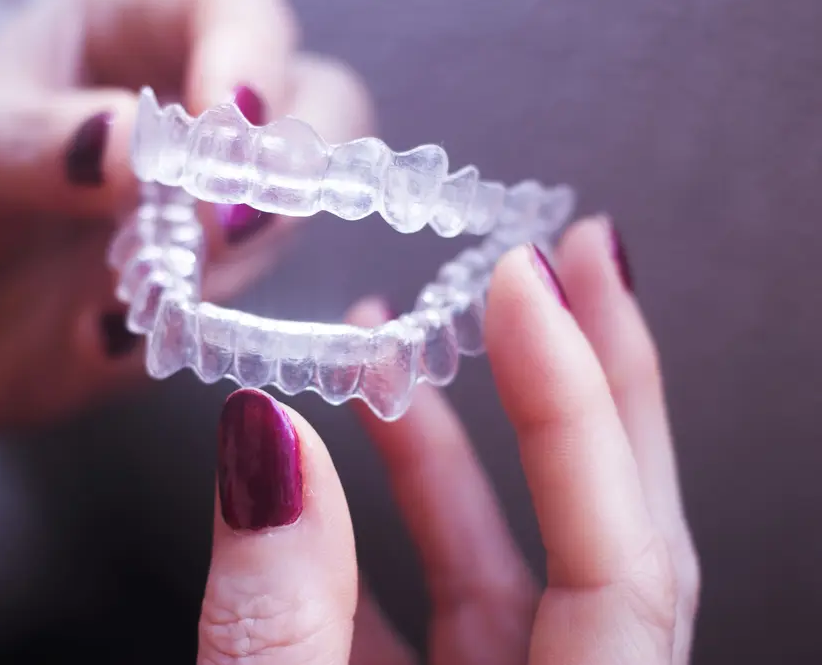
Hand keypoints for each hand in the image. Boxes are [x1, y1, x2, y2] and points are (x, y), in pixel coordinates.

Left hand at [0, 0, 370, 441]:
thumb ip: (43, 144)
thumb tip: (146, 148)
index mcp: (122, 37)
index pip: (236, 17)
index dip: (255, 63)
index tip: (230, 134)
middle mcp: (182, 118)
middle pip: (314, 108)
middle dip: (290, 166)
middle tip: (223, 226)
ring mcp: (194, 209)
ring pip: (288, 212)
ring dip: (237, 255)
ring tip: (130, 289)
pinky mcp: (194, 293)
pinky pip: (245, 303)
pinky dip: (203, 323)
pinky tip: (105, 333)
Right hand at [195, 218, 699, 664]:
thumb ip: (277, 621)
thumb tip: (266, 442)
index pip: (620, 563)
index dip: (573, 409)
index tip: (522, 284)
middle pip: (618, 536)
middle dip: (589, 386)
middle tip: (570, 266)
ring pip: (514, 560)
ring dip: (450, 446)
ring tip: (386, 351)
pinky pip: (443, 606)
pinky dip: (390, 531)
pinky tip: (335, 468)